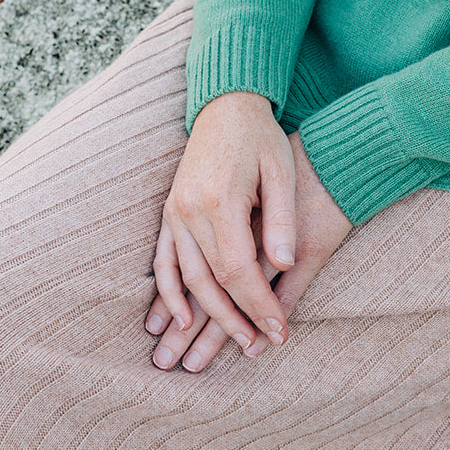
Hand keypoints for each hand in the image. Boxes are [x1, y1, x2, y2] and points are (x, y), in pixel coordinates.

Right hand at [146, 95, 351, 372]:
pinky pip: (163, 261)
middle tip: (261, 344)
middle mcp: (191, 209)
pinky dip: (169, 293)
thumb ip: (281, 218)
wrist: (226, 105)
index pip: (238, 269)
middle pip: (211, 281)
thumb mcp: (281, 170)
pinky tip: (181, 320)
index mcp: (221, 199)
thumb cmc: (261, 136)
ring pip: (187, 277)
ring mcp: (175, 212)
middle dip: (237, 318)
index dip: (258, 304)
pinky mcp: (169, 212)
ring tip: (233, 340)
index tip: (279, 330)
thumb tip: (286, 266)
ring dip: (206, 315)